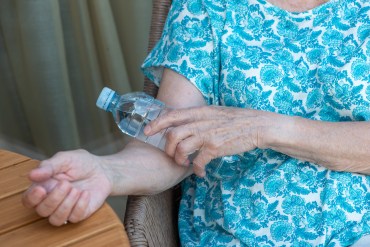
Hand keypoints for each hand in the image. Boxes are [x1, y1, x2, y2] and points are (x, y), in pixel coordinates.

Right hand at [22, 149, 111, 225]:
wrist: (103, 169)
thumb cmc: (81, 163)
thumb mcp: (65, 159)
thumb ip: (49, 166)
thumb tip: (31, 175)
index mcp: (44, 186)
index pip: (29, 200)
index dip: (32, 198)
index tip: (41, 189)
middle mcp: (52, 200)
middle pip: (42, 211)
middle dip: (54, 198)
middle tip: (66, 184)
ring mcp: (66, 209)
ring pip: (56, 220)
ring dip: (66, 205)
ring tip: (76, 190)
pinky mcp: (79, 213)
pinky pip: (74, 218)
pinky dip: (80, 205)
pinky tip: (86, 193)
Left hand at [144, 106, 266, 176]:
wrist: (256, 125)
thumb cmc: (236, 119)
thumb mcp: (214, 111)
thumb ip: (198, 116)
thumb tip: (183, 124)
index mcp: (199, 111)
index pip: (171, 115)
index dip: (156, 123)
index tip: (147, 131)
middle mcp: (200, 122)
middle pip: (172, 135)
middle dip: (167, 149)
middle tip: (171, 155)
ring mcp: (207, 135)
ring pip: (181, 149)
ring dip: (179, 160)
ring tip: (185, 164)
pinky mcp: (215, 148)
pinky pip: (197, 162)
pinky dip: (196, 169)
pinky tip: (200, 172)